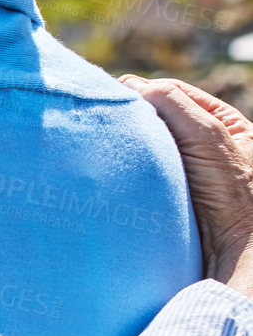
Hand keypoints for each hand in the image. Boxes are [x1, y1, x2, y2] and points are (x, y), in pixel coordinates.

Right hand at [122, 76, 252, 294]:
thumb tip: (131, 86)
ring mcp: (181, 171)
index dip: (145, 91)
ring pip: (144, 144)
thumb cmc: (232, 193)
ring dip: (126, 143)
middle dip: (133, 117)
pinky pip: (137, 169)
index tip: (115, 96)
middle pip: (157, 119)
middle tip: (105, 116)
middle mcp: (202, 146)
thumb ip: (174, 103)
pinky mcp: (162, 193)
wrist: (230, 249)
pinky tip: (109, 165)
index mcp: (222, 125)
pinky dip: (123, 165)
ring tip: (103, 142)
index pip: (174, 94)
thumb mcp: (208, 136)